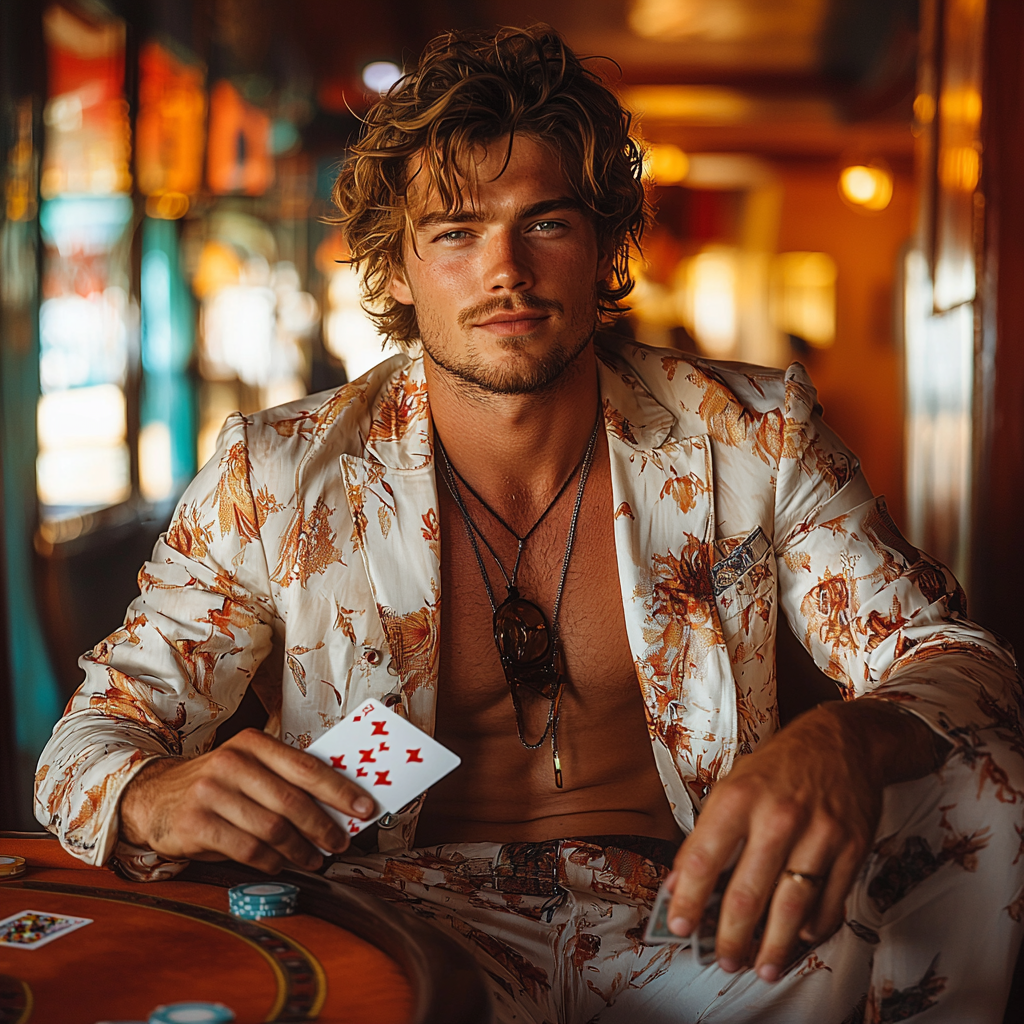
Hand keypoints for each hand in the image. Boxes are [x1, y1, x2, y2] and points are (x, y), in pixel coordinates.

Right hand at [119, 729, 375, 873]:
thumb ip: (286, 780)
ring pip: (272, 829)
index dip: (340, 790)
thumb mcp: (249, 768)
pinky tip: (282, 865)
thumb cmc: (217, 784)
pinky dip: (271, 862)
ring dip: (301, 850)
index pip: (307, 767)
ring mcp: (211, 793)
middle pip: (292, 801)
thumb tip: (339, 806)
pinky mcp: (196, 824)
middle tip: (341, 843)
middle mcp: (232, 763)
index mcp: (253, 743)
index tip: (365, 807)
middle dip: (324, 826)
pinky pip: (247, 850)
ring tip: (316, 859)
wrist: (152, 797)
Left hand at [663, 700, 939, 980]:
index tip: (677, 925)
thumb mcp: (734, 785)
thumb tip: (678, 880)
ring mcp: (819, 833)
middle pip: (748, 892)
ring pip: (791, 906)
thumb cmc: (780, 765)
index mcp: (740, 796)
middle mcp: (778, 816)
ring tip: (759, 967)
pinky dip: (813, 928)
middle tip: (723, 959)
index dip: (687, 897)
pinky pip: (831, 902)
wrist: (843, 740)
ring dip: (773, 946)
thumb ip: (707, 833)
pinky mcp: (852, 848)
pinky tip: (798, 939)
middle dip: (731, 936)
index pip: (705, 857)